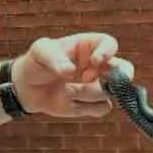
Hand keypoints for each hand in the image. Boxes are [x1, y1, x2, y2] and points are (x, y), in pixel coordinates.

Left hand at [10, 32, 133, 117]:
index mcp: (89, 46)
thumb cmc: (37, 62)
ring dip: (88, 94)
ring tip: (66, 91)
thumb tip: (69, 71)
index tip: (95, 61)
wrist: (27, 87)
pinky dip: (86, 108)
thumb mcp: (40, 51)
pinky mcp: (92, 104)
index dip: (107, 52)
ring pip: (110, 93)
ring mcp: (98, 85)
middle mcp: (99, 65)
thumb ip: (54, 58)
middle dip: (119, 79)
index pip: (109, 44)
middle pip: (124, 70)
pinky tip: (69, 102)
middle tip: (100, 83)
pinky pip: (101, 108)